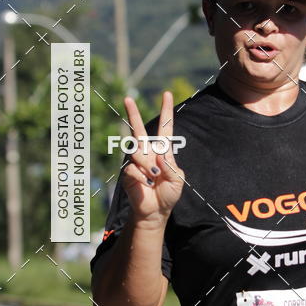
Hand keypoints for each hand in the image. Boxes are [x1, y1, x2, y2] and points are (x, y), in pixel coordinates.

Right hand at [120, 92, 184, 222]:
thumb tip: (158, 156)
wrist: (155, 211)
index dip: (166, 111)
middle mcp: (147, 152)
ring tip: (153, 178)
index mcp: (163, 151)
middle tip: (127, 98)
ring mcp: (136, 161)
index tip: (167, 94)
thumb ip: (171, 167)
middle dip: (132, 113)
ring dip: (147, 166)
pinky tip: (145, 184)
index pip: (165, 128)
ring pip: (137, 153)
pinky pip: (133, 168)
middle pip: (138, 129)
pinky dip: (141, 177)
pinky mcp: (127, 171)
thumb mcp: (178, 180)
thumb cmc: (168, 194)